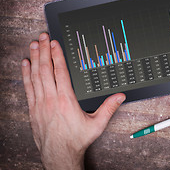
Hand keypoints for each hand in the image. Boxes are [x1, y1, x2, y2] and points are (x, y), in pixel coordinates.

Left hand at [21, 33, 125, 169]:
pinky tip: (26, 64)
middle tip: (43, 37)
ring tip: (34, 45)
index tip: (54, 43)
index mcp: (66, 100)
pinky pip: (28, 87)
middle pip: (46, 70)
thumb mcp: (96, 124)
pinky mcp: (33, 109)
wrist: (59, 154)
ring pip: (35, 76)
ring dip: (35, 59)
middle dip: (44, 51)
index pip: (60, 72)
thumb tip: (120, 96)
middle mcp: (51, 100)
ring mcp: (40, 104)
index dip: (57, 55)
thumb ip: (109, 108)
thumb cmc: (76, 140)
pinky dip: (26, 74)